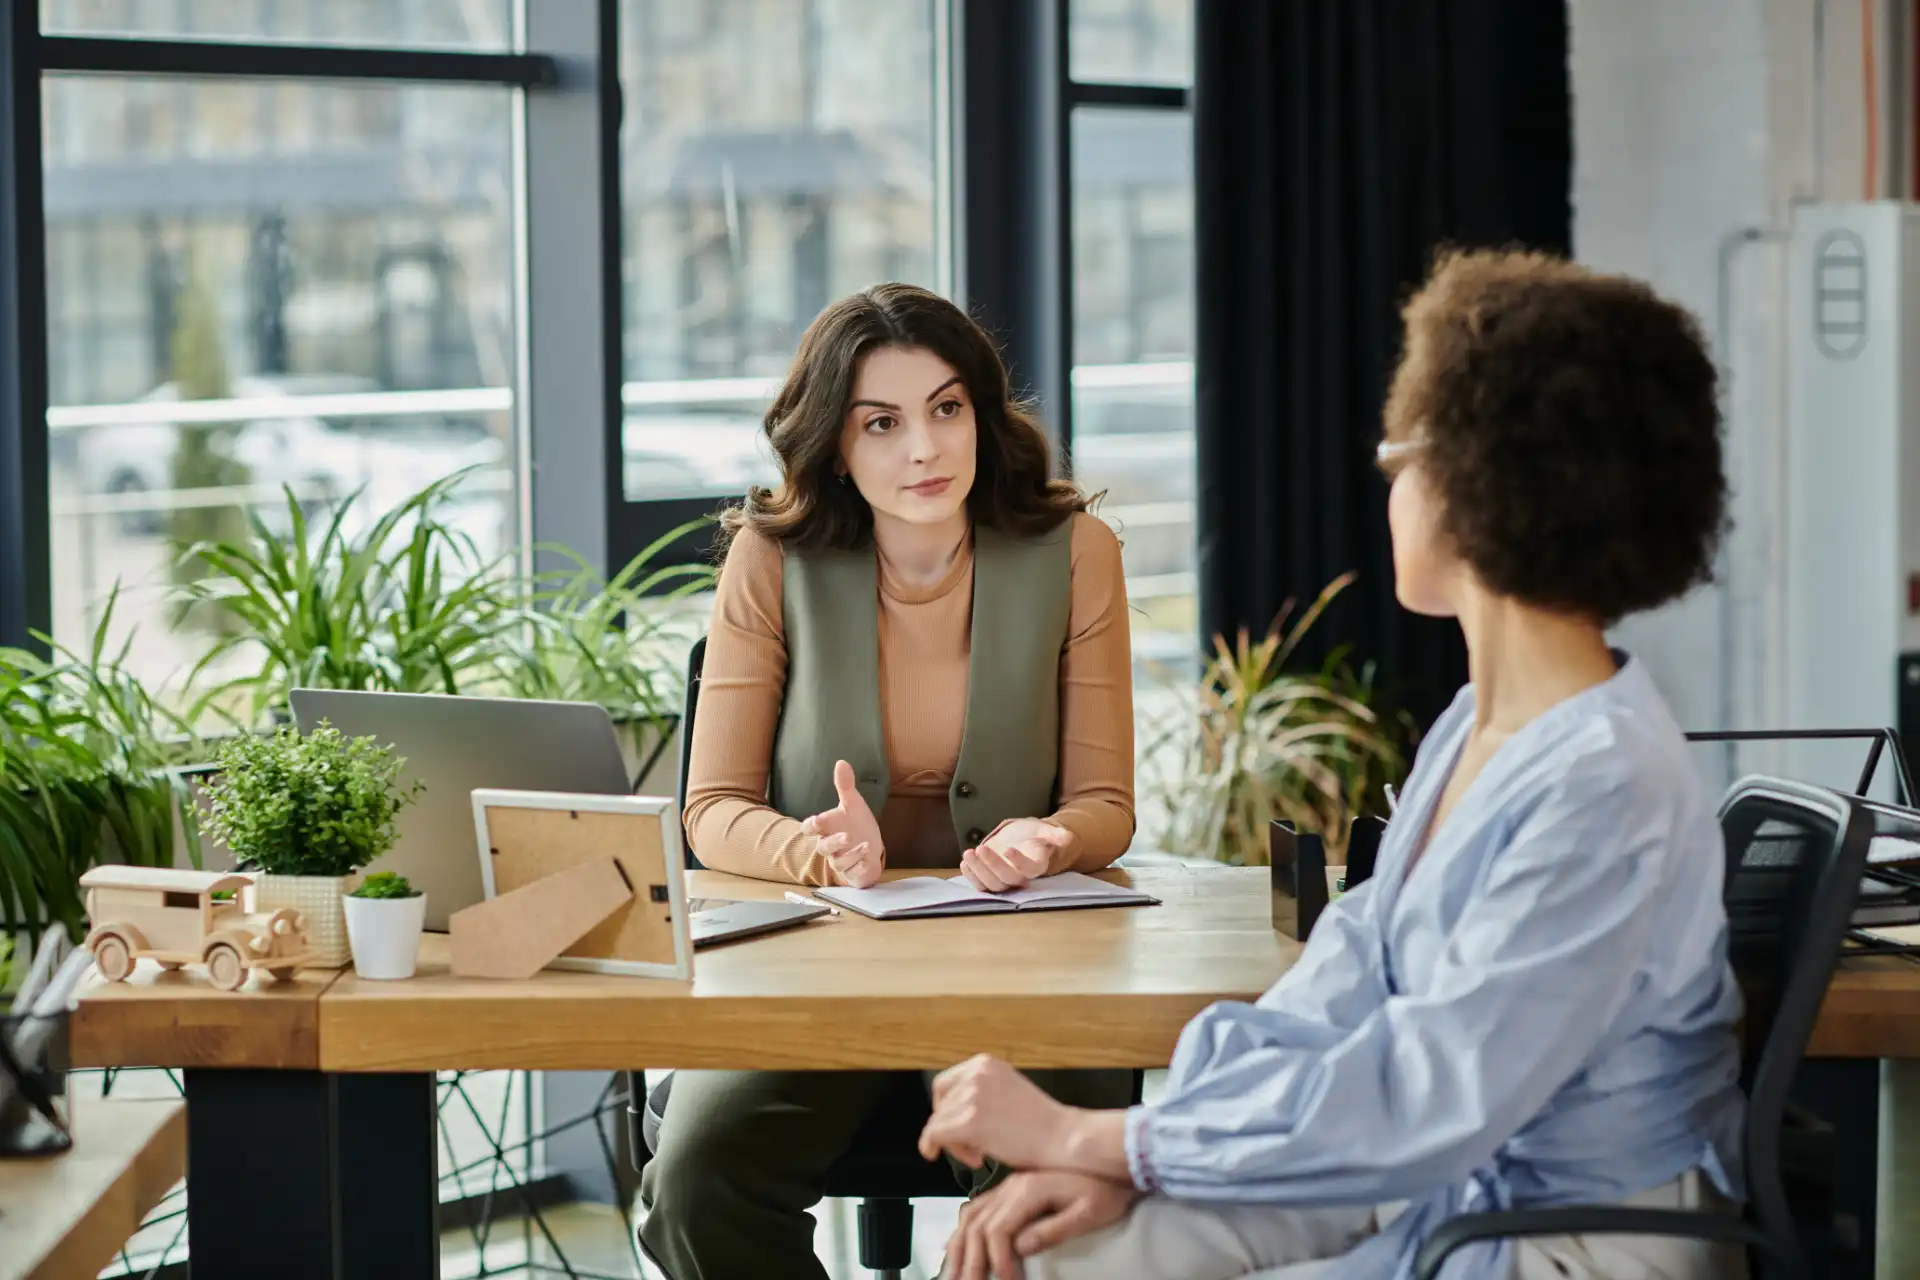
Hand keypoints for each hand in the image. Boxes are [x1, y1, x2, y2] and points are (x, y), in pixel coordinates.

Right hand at [801, 759, 884, 887]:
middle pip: (823, 847)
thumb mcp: (852, 804)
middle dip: (834, 842)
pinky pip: (853, 873)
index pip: (809, 828)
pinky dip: (861, 867)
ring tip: (866, 845)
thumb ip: (845, 785)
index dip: (810, 826)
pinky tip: (870, 858)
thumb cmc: (856, 824)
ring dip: (852, 855)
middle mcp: (830, 847)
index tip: (817, 821)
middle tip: (847, 836)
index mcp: (826, 828)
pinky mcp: (853, 873)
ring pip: (839, 863)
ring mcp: (841, 861)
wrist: (871, 846)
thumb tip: (841, 762)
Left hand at [919, 1054, 1071, 1170]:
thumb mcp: (1007, 1090)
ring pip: (938, 1123)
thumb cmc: (1042, 1123)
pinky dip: (935, 1148)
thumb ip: (981, 1092)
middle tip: (972, 1147)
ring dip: (955, 1144)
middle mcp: (976, 1073)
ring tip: (980, 1155)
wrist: (1063, 1138)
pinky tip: (963, 1159)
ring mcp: (972, 1096)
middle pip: (941, 1105)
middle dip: (952, 1128)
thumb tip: (953, 1108)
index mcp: (985, 1063)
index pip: (945, 1084)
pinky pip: (934, 1136)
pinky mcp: (969, 1122)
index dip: (946, 1108)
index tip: (953, 1124)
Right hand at [943, 1171, 1138, 1279]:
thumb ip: (1054, 1230)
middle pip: (978, 1225)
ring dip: (959, 1245)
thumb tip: (1021, 1248)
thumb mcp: (1090, 1214)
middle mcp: (1014, 1185)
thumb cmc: (1107, 1190)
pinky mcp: (1014, 1187)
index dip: (998, 1261)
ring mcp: (1011, 1184)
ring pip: (971, 1215)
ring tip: (953, 1272)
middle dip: (970, 1260)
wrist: (1112, 1160)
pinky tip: (956, 1242)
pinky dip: (963, 1226)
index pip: (999, 1230)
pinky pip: (978, 1205)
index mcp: (1030, 1189)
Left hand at [960, 819, 1070, 892]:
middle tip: (981, 848)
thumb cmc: (1033, 835)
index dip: (1019, 862)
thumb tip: (1067, 836)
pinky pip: (981, 885)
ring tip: (969, 853)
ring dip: (978, 870)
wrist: (1019, 840)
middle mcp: (1020, 878)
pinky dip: (971, 876)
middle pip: (1007, 879)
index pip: (1029, 870)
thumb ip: (1054, 835)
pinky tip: (965, 862)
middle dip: (992, 865)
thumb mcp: (1043, 830)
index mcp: (1036, 866)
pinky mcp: (990, 880)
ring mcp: (1004, 881)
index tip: (1008, 849)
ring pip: (992, 884)